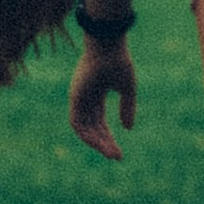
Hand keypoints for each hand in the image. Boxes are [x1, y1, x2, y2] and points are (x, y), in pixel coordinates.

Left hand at [69, 38, 135, 160]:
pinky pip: (77, 123)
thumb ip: (127, 107)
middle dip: (104, 143)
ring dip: (97, 143)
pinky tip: (99, 144)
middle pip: (93, 127)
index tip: (119, 151)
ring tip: (111, 154)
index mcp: (96, 93)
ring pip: (84, 128)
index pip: (100, 121)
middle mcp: (85, 97)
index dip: (108, 136)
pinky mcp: (75, 97)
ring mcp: (78, 97)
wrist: (108, 46)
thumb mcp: (127, 88)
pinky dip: (87, 135)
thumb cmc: (118, 61)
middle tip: (117, 157)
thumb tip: (128, 129)